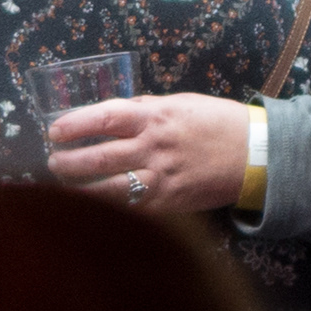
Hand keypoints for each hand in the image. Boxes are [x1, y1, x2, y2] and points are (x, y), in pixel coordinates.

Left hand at [45, 91, 250, 211]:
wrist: (258, 154)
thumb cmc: (219, 123)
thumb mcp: (181, 103)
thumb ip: (144, 108)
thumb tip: (110, 115)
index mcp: (155, 117)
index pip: (103, 118)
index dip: (72, 125)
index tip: (54, 132)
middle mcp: (154, 147)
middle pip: (96, 157)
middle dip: (66, 162)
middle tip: (53, 162)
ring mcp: (161, 178)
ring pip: (106, 188)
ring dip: (79, 189)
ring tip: (65, 186)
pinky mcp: (169, 203)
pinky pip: (129, 208)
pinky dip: (106, 208)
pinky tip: (92, 206)